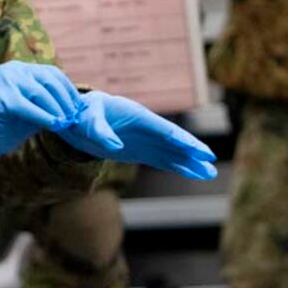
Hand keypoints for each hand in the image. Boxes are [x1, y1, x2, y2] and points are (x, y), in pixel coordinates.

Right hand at [0, 61, 95, 159]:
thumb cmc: (5, 122)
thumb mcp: (30, 107)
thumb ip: (47, 103)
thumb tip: (75, 108)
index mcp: (20, 69)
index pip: (52, 73)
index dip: (68, 90)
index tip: (79, 106)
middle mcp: (12, 70)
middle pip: (48, 81)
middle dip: (65, 101)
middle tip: (74, 117)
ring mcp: (4, 81)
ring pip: (40, 93)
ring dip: (57, 110)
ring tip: (66, 123)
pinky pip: (27, 107)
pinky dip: (44, 117)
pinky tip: (54, 125)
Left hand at [59, 91, 218, 180]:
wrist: (77, 117)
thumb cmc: (83, 114)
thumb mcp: (87, 120)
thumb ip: (99, 131)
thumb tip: (113, 146)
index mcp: (137, 116)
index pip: (164, 130)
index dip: (182, 140)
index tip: (199, 149)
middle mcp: (146, 128)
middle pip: (174, 141)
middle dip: (192, 152)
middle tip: (210, 162)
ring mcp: (145, 140)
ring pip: (172, 152)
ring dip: (190, 162)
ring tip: (209, 173)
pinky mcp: (141, 151)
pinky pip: (163, 159)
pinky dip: (178, 166)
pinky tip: (193, 173)